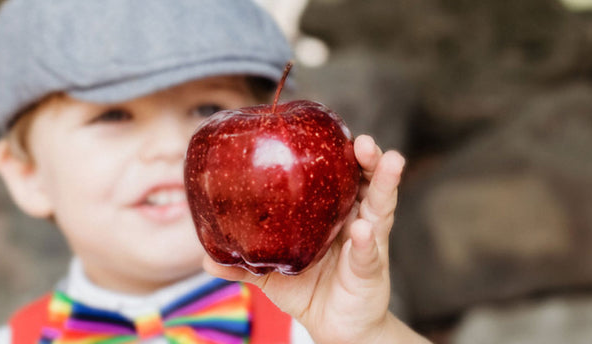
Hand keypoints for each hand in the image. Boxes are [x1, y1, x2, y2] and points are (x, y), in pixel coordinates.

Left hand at [203, 135, 429, 343]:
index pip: (339, 176)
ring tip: (386, 159)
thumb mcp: (272, 274)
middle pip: (366, 182)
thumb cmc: (306, 291)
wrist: (332, 327)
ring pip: (380, 207)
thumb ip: (243, 265)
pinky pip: (368, 252)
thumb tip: (205, 259)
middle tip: (363, 141)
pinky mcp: (371, 269)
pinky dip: (365, 240)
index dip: (339, 154)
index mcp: (332, 214)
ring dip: (384, 183)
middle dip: (368, 159)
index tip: (331, 132)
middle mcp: (356, 221)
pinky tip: (361, 229)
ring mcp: (368, 243)